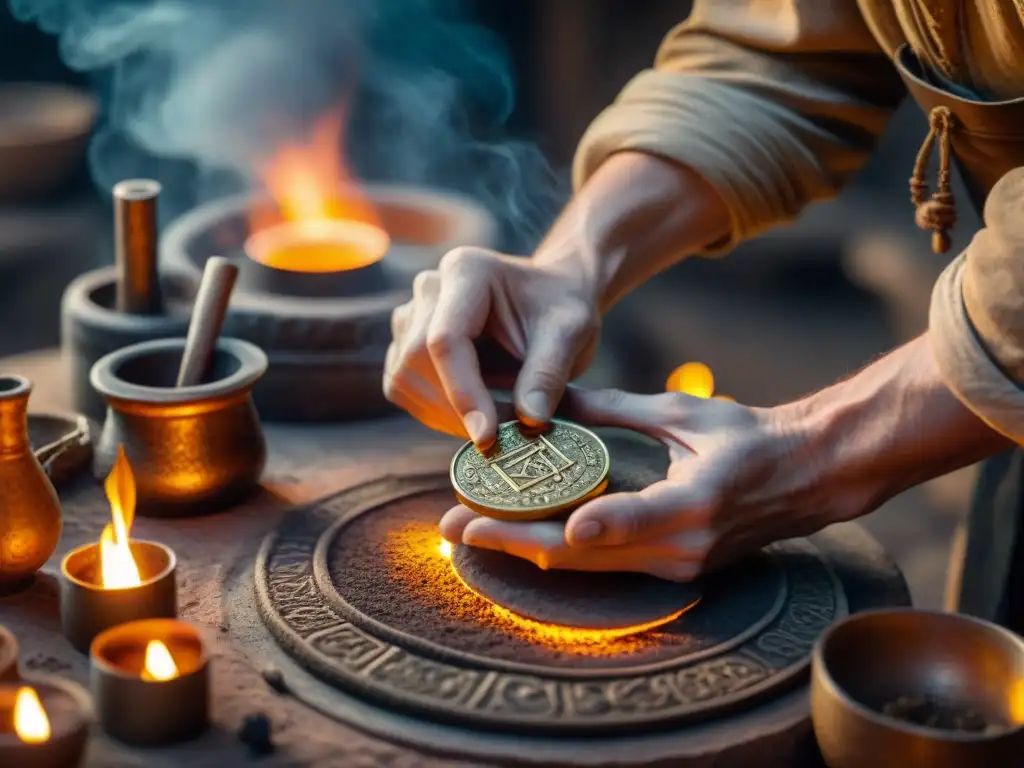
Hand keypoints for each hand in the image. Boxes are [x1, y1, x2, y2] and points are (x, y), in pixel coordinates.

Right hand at [384, 246, 600, 446]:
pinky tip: (473, 415)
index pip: (446, 338)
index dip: (462, 392)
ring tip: (494, 426)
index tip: (488, 435)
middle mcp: (429, 287)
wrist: (552, 298)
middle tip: (500, 439)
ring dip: (444, 415)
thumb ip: (549, 373)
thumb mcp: (570, 333)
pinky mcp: (405, 343)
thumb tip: (530, 419)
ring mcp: (411, 314)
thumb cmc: (560, 308)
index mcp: (467, 271)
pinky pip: (403, 386)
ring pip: (403, 377)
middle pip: (417, 359)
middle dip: (453, 409)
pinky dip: (435, 412)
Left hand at [441, 387, 842, 580]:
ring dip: (528, 548)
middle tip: (456, 527)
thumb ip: (613, 411)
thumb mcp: (681, 413)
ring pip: (587, 567)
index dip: (572, 525)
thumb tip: (551, 399)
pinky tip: (521, 535)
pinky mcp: (674, 571)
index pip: (624, 520)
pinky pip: (605, 565)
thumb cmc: (748, 437)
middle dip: (515, 541)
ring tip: (471, 530)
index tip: (522, 523)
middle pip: (584, 555)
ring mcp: (678, 566)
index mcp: (691, 503)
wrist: (806, 477)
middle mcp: (682, 547)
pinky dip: (560, 550)